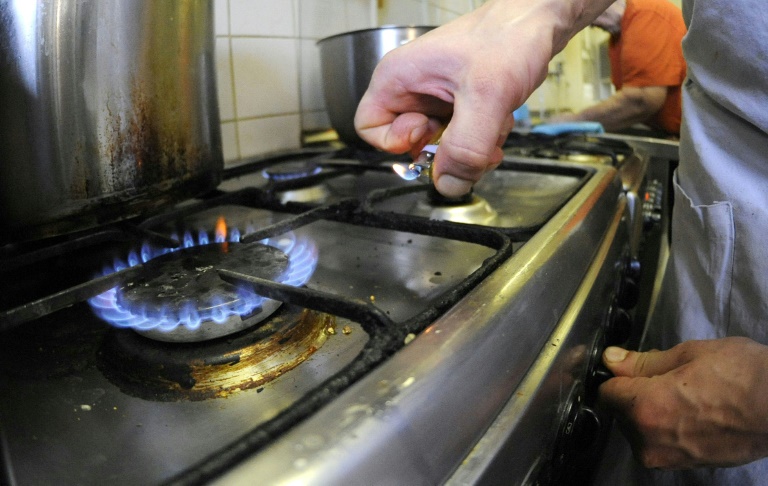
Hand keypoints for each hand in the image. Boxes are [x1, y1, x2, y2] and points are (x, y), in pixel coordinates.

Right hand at [354, 0, 613, 196]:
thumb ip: (465, 147)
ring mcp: (435, 99)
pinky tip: (498, 118)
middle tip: (471, 140)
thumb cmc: (507, 36)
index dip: (397, 143)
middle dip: (445, 152)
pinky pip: (461, 141)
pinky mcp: (458, 106)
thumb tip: (449, 185)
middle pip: (410, 145)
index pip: (369, 129)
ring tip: (492, 122)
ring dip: (471, 147)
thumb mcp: (485, 96)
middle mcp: (412, 89)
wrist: (540, 22)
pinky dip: (483, 139)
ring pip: (440, 147)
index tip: (427, 136)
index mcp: (398, 78)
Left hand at [599, 337, 767, 468]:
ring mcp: (669, 458)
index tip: (630, 367)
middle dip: (636, 394)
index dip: (618, 376)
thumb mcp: (688, 354)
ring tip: (687, 395)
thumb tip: (612, 360)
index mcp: (644, 408)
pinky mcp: (687, 466)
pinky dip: (669, 427)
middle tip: (668, 378)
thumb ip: (643, 362)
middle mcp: (650, 440)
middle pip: (622, 413)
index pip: (607, 392)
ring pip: (641, 429)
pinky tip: (694, 412)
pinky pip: (662, 443)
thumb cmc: (742, 376)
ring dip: (653, 412)